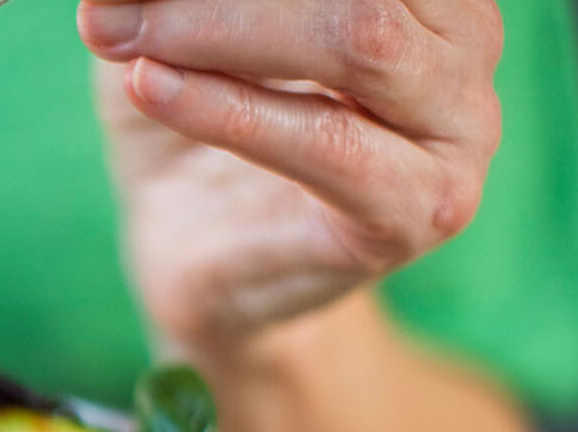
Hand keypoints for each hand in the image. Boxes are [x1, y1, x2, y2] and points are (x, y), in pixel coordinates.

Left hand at [78, 0, 502, 348]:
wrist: (200, 261)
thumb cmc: (192, 126)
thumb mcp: (177, 32)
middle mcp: (465, 45)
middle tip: (112, 9)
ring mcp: (459, 131)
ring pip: (359, 46)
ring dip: (218, 33)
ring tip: (123, 39)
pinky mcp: (419, 210)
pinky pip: (326, 143)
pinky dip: (226, 109)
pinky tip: (148, 87)